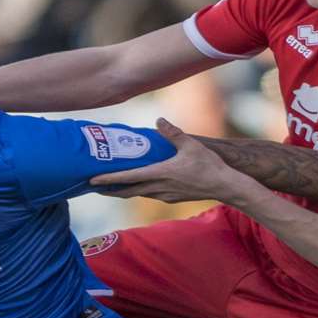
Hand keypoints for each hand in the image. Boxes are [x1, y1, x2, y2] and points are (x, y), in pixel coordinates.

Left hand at [91, 118, 254, 203]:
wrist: (225, 186)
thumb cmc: (209, 165)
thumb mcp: (190, 145)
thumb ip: (172, 133)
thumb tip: (158, 120)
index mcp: (159, 174)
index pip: (127, 178)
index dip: (107, 180)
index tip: (91, 180)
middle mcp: (158, 188)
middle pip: (127, 191)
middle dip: (109, 189)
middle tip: (93, 185)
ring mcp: (164, 195)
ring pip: (138, 194)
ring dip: (123, 190)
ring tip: (110, 185)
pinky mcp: (171, 198)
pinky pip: (149, 194)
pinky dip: (138, 190)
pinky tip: (138, 184)